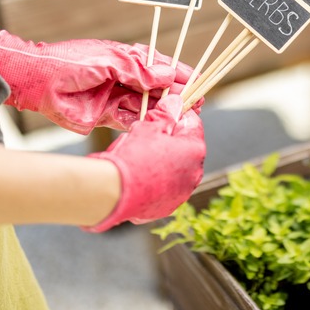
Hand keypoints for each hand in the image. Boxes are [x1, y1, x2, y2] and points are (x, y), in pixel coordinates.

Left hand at [0, 30, 199, 133]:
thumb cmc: (67, 62)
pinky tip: (158, 124)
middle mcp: (123, 79)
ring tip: (180, 114)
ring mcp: (115, 98)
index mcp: (124, 59)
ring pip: (146, 105)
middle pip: (156, 88)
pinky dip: (144, 122)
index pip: (158, 66)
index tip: (197, 80)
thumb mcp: (106, 60)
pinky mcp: (105, 117)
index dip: (178, 73)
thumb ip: (136, 69)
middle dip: (175, 94)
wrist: (34, 82)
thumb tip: (166, 74)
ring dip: (162, 109)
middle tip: (194, 101)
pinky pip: (130, 121)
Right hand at [82, 95, 204, 231]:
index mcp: (195, 150)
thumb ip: (165, 114)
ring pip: (175, 169)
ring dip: (162, 161)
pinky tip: (137, 177)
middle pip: (184, 148)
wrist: (114, 192)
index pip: (193, 124)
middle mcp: (195, 173)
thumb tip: (175, 102)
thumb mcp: (149, 127)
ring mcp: (182, 193)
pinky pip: (164, 188)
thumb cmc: (133, 156)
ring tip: (139, 158)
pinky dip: (155, 181)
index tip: (164, 113)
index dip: (177, 115)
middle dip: (169, 139)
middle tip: (146, 135)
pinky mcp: (168, 206)